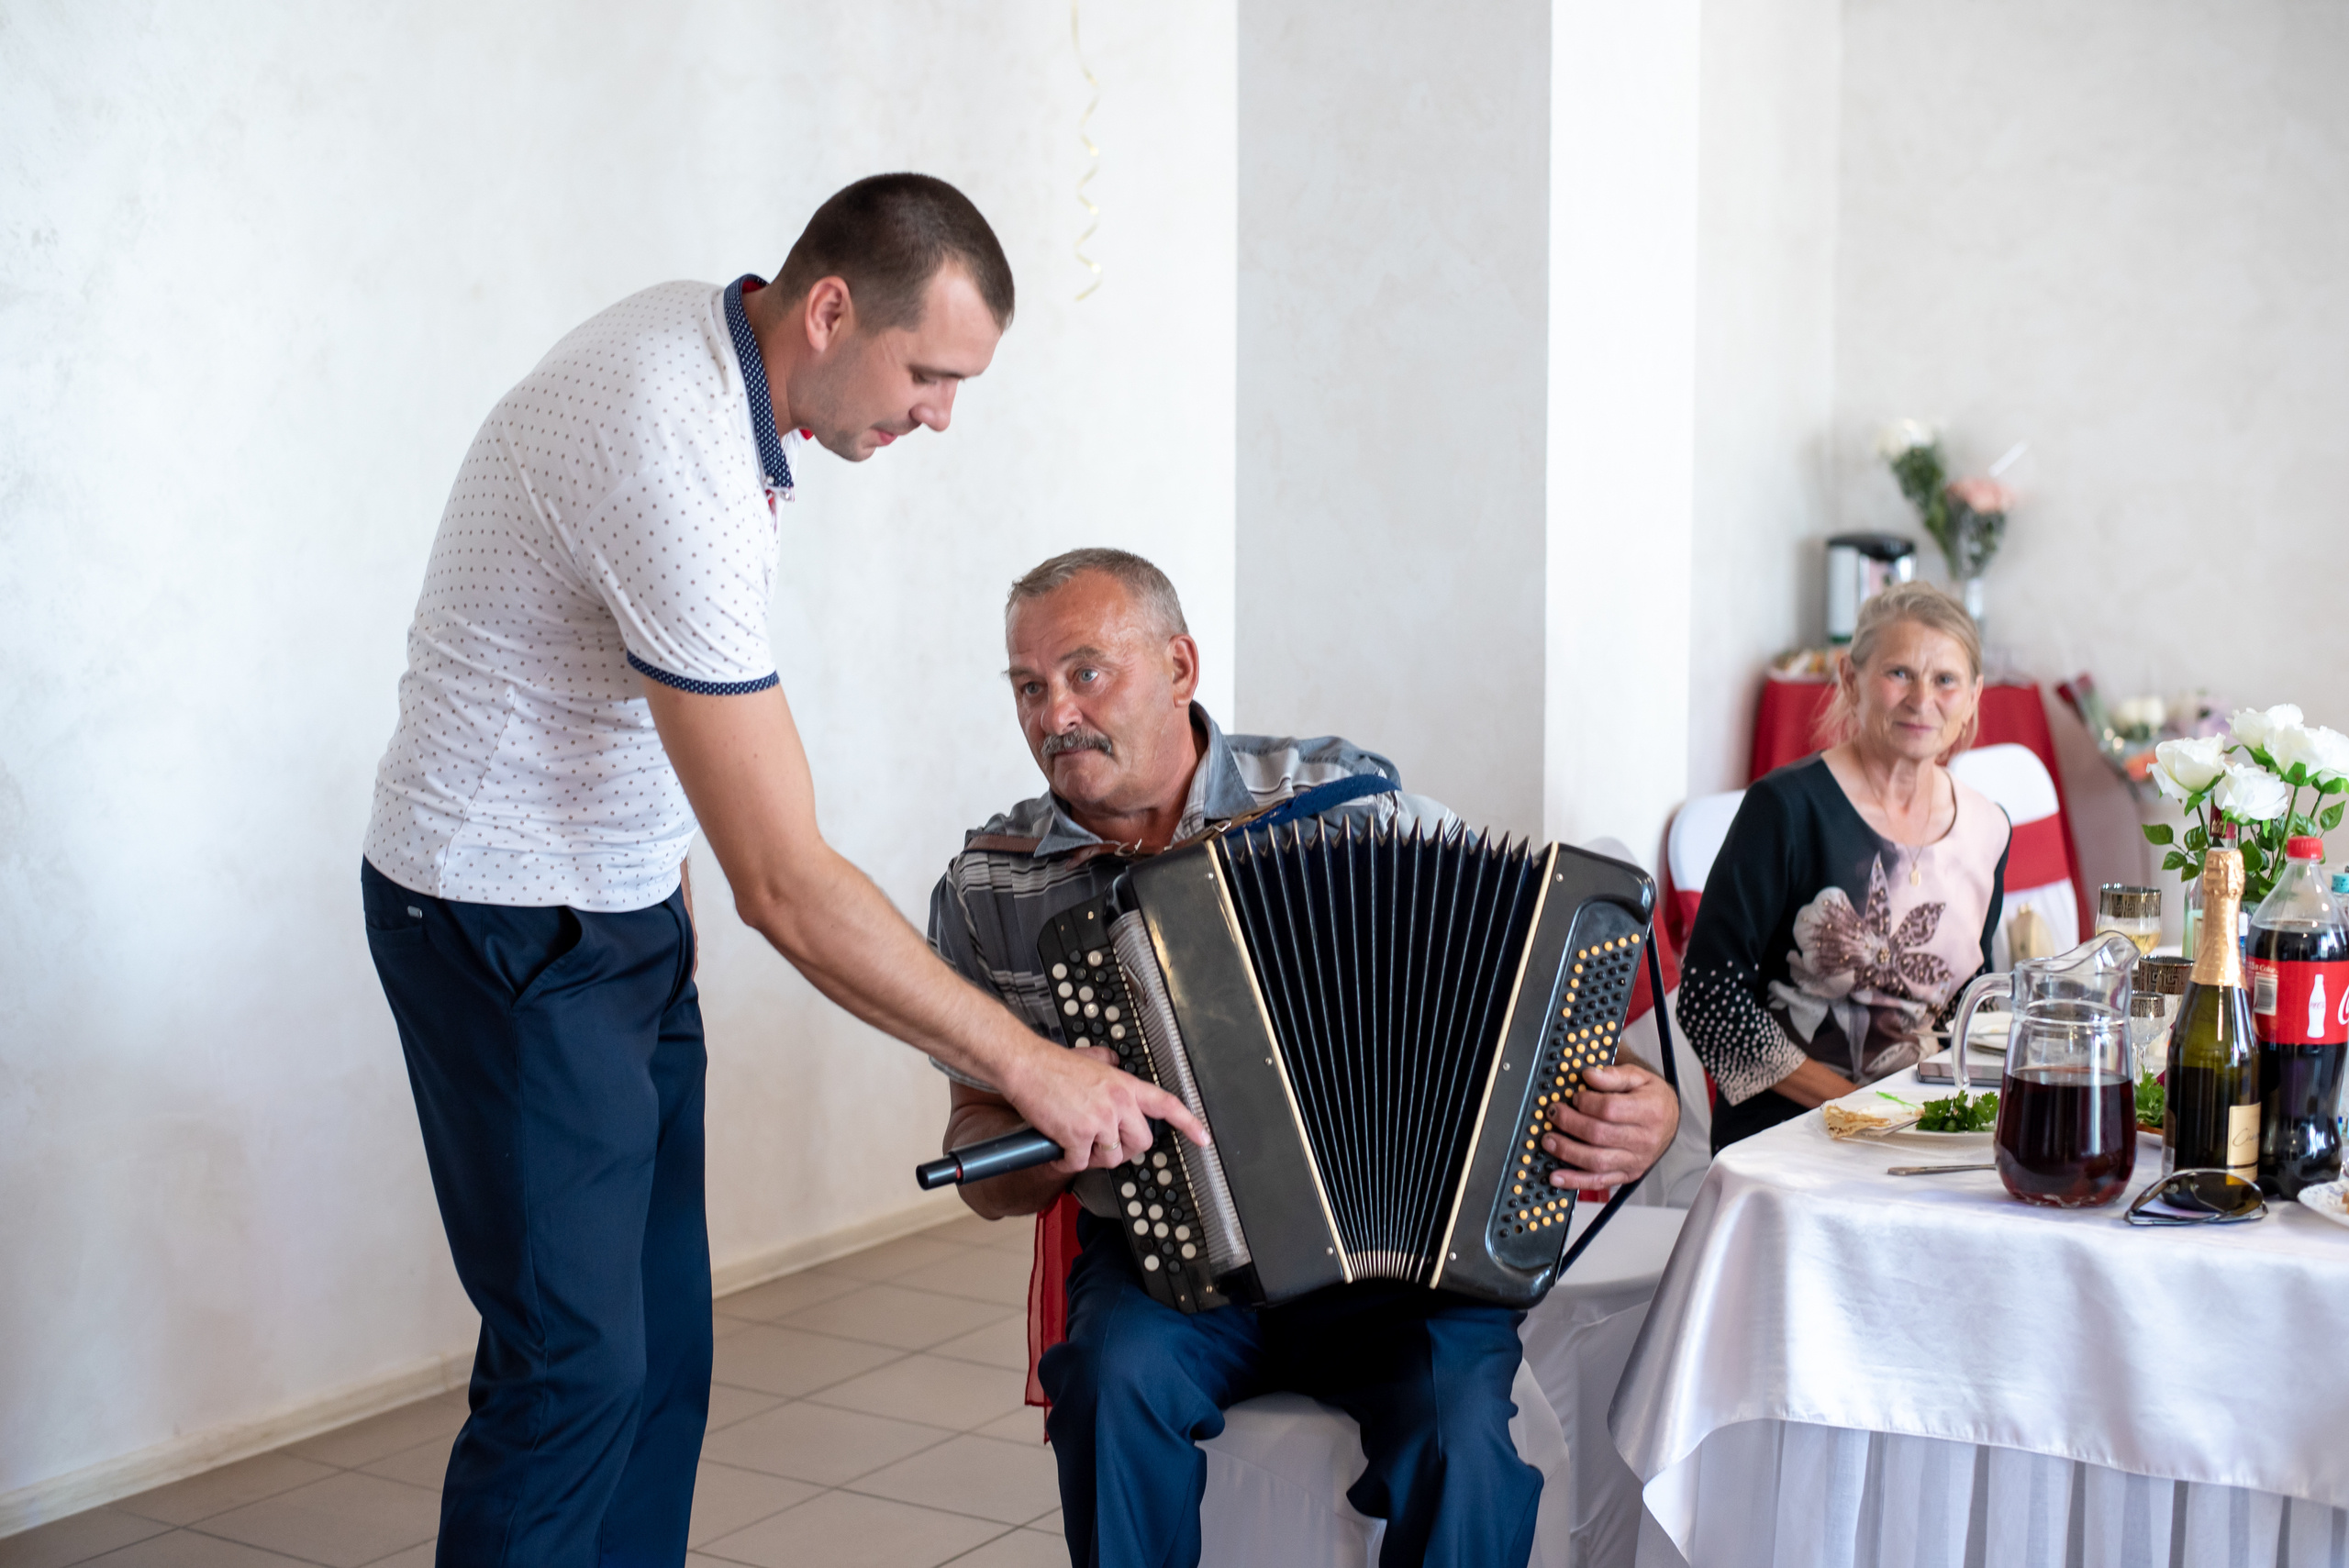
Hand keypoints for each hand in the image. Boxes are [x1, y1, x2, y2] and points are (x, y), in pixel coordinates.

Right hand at [1000, 1039, 1210, 1174]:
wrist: (1026, 1065)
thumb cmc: (1053, 1065)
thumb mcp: (1093, 1060)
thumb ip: (1110, 1067)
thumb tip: (1115, 1063)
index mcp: (1125, 1085)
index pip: (1167, 1105)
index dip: (1189, 1124)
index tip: (1203, 1138)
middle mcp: (1117, 1104)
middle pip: (1140, 1143)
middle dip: (1123, 1149)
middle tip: (1105, 1145)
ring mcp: (1099, 1121)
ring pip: (1109, 1157)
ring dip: (1091, 1156)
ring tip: (1075, 1141)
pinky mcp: (1077, 1136)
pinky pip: (1079, 1164)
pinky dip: (1067, 1162)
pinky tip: (1059, 1151)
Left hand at [1540, 1063, 1679, 1191]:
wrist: (1670, 1121)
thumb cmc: (1652, 1098)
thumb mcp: (1639, 1077)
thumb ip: (1613, 1075)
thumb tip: (1589, 1075)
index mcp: (1650, 1111)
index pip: (1610, 1109)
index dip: (1586, 1102)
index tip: (1575, 1096)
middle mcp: (1645, 1140)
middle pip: (1599, 1135)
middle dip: (1569, 1123)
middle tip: (1553, 1113)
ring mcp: (1636, 1161)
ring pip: (1596, 1161)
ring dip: (1567, 1152)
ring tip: (1548, 1140)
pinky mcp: (1627, 1175)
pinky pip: (1599, 1182)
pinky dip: (1575, 1181)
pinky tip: (1556, 1176)